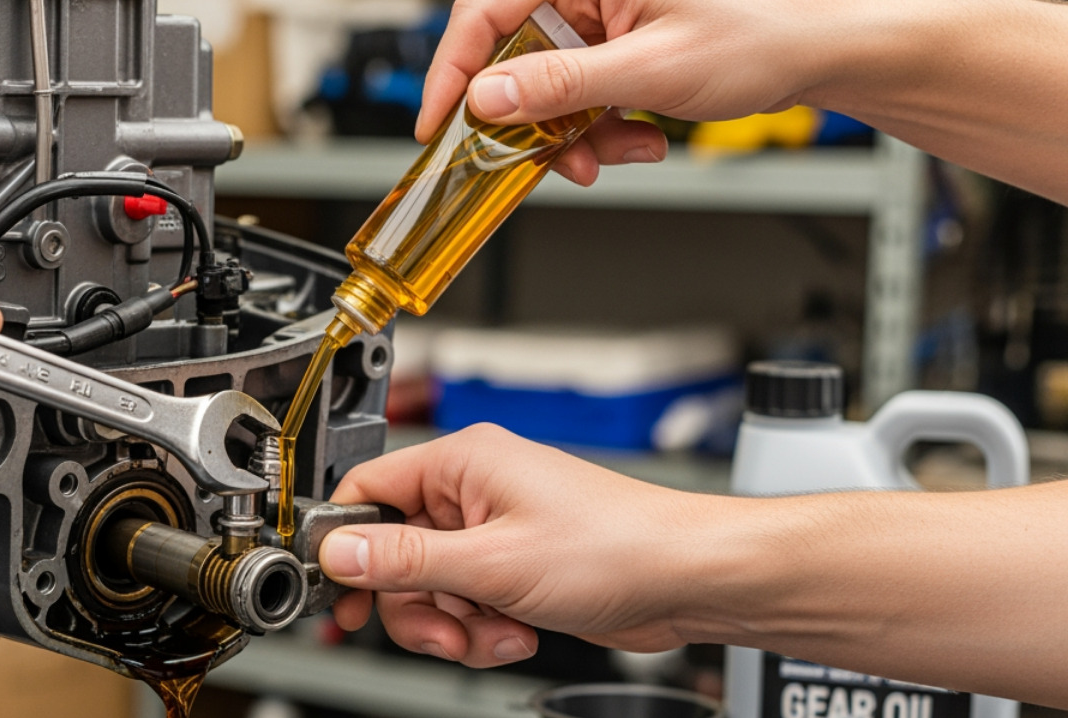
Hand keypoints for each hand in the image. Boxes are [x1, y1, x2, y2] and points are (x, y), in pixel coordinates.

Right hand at [318, 425, 711, 666]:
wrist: (685, 582)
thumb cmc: (616, 547)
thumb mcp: (491, 563)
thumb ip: (406, 561)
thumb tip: (340, 553)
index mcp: (463, 465)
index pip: (368, 492)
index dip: (348, 545)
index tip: (341, 590)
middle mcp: (474, 493)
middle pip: (395, 556)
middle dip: (416, 606)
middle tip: (441, 631)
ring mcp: (494, 533)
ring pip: (429, 591)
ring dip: (454, 626)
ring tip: (494, 633)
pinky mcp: (512, 569)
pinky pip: (465, 606)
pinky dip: (482, 631)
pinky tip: (516, 633)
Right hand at [416, 0, 835, 184]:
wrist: (822, 52)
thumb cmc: (766, 33)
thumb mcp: (650, 69)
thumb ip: (559, 86)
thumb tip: (489, 97)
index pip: (486, 10)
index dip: (455, 69)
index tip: (440, 120)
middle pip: (514, 53)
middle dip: (530, 116)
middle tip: (538, 157)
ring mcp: (604, 14)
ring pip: (546, 83)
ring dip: (571, 132)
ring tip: (618, 151)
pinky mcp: (617, 43)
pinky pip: (579, 92)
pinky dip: (598, 127)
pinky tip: (637, 138)